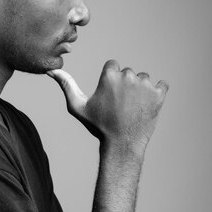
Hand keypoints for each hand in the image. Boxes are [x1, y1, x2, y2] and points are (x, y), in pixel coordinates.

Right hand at [48, 60, 168, 154]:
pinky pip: (162, 86)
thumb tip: (51, 70)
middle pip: (128, 73)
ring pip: (144, 79)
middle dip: (125, 86)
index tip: (109, 97)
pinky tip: (146, 107)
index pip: (113, 66)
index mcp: (110, 76)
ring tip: (132, 109)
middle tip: (120, 106)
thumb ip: (66, 85)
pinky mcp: (160, 93)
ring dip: (140, 91)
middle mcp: (128, 76)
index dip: (110, 81)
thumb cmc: (98, 126)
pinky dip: (156, 95)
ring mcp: (146, 84)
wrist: (122, 145)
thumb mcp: (78, 107)